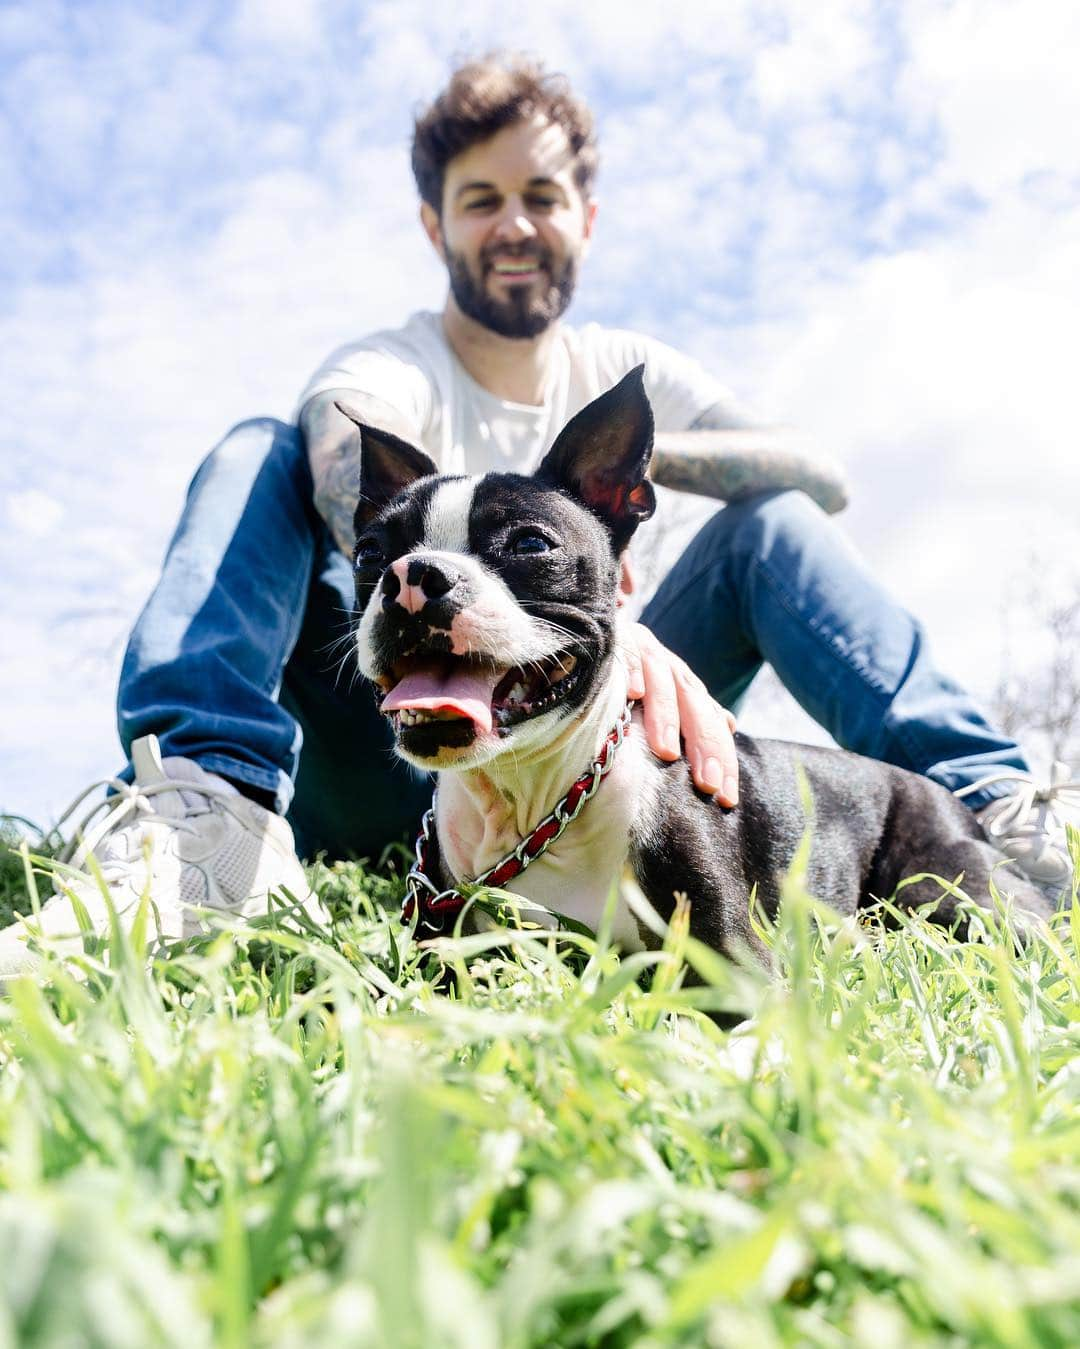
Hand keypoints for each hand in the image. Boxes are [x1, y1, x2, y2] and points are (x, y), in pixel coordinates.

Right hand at [622, 623, 738, 805]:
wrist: (587, 632)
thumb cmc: (620, 680)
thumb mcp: (657, 698)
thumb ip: (690, 713)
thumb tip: (731, 724)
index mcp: (683, 684)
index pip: (712, 722)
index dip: (722, 758)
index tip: (726, 798)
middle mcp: (668, 665)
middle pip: (694, 703)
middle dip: (704, 744)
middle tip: (708, 783)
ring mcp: (641, 647)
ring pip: (662, 679)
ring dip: (665, 715)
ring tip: (667, 752)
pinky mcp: (613, 636)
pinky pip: (624, 652)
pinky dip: (631, 670)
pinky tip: (633, 694)